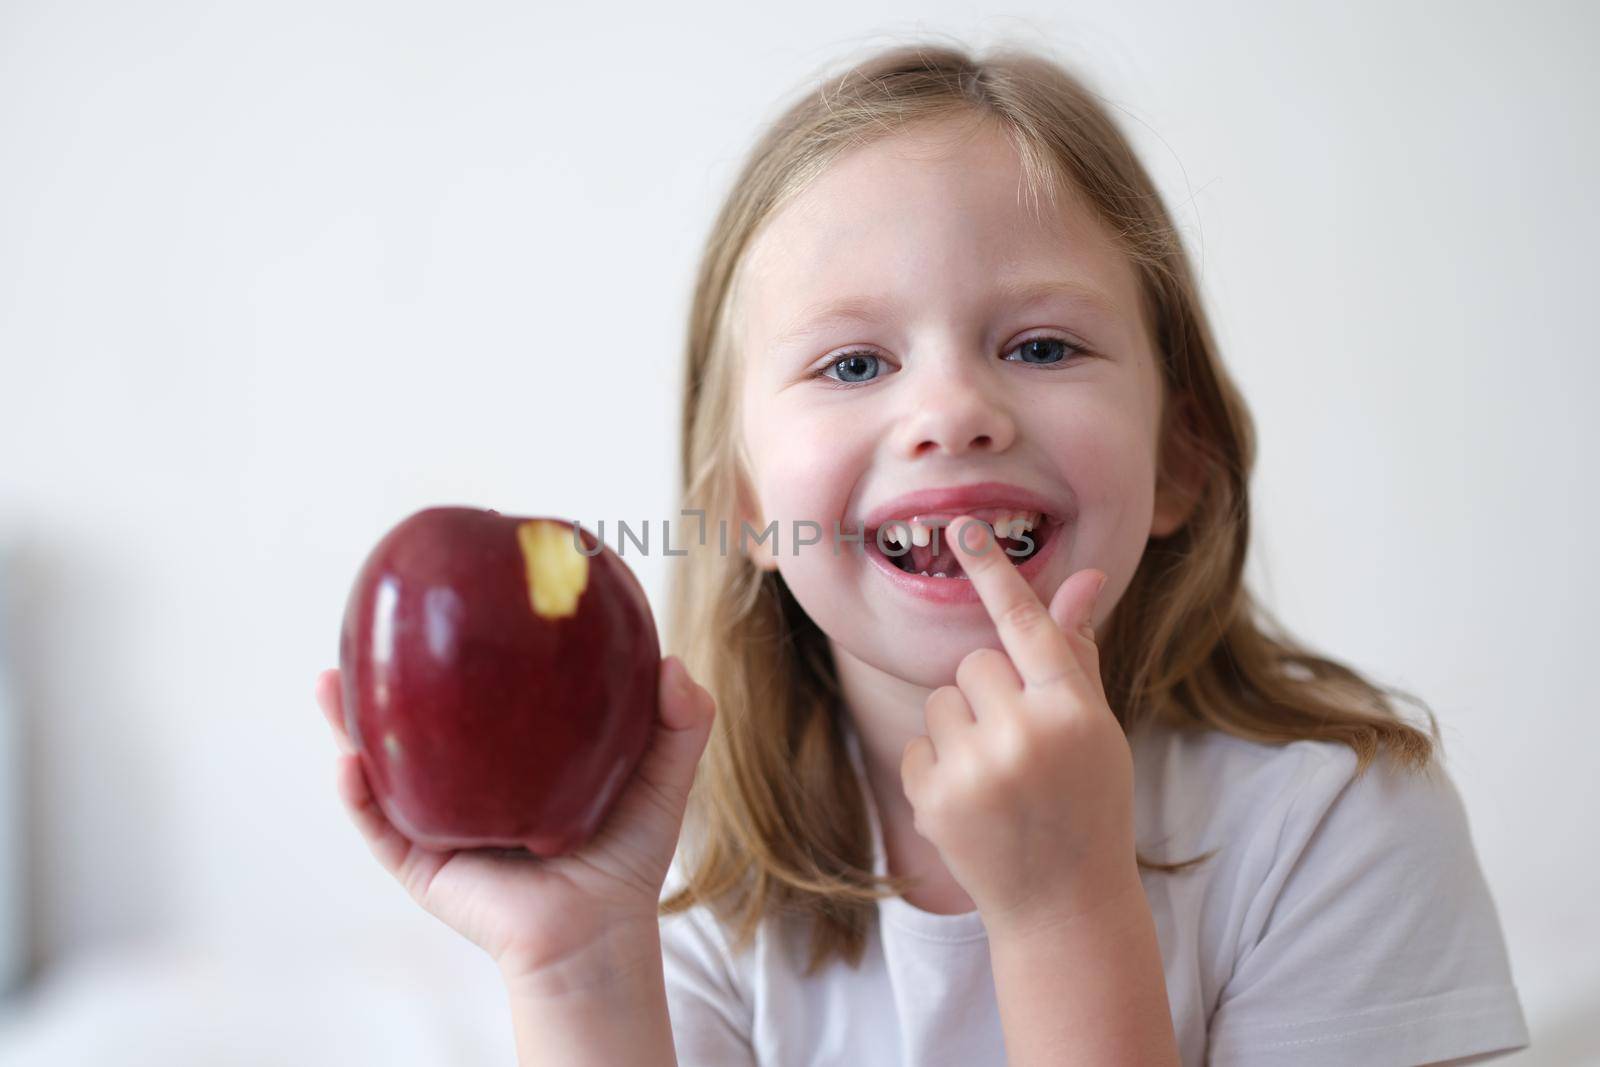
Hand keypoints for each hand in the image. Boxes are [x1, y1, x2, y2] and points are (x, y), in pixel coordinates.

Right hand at [315, 654, 714, 985]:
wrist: (599, 935)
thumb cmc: (628, 856)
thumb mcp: (661, 776)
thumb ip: (682, 720)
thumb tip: (672, 661)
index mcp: (510, 755)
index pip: (477, 692)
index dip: (458, 648)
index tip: (446, 595)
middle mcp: (466, 782)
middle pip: (414, 718)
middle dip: (383, 676)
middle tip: (368, 626)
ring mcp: (439, 820)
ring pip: (381, 765)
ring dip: (349, 724)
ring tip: (329, 680)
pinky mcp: (422, 864)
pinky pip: (381, 825)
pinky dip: (360, 794)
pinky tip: (350, 761)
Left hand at [899, 516, 1138, 936]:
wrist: (1063, 903)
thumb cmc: (1087, 801)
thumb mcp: (1096, 728)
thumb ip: (1075, 652)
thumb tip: (1081, 577)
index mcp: (1073, 712)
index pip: (1027, 626)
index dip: (993, 573)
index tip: (961, 527)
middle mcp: (1024, 737)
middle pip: (975, 664)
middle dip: (991, 692)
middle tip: (1021, 742)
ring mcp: (975, 772)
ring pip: (942, 700)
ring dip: (962, 727)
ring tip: (998, 776)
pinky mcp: (933, 800)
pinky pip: (918, 744)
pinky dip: (938, 767)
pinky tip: (973, 803)